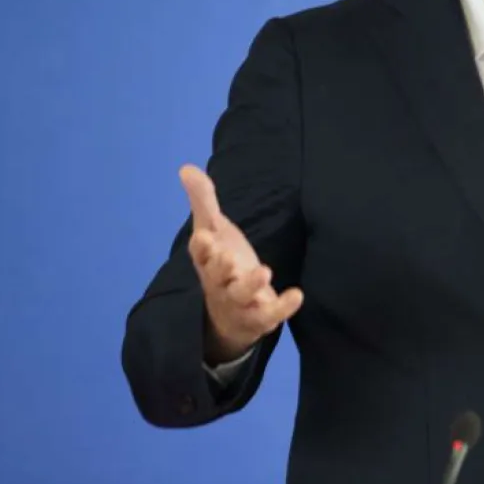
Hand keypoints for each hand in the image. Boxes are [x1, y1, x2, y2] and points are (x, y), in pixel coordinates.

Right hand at [182, 164, 303, 362]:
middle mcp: (219, 282)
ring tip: (264, 271)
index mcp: (207, 260)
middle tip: (228, 257)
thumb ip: (203, 200)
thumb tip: (186, 167)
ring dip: (250, 285)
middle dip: (221, 267)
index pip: (200, 254)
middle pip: (216, 277)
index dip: (202, 248)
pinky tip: (297, 295)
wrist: (229, 314)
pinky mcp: (259, 315)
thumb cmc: (221, 264)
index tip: (204, 237)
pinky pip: (269, 315)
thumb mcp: (213, 230)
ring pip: (241, 296)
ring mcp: (239, 301)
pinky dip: (282, 307)